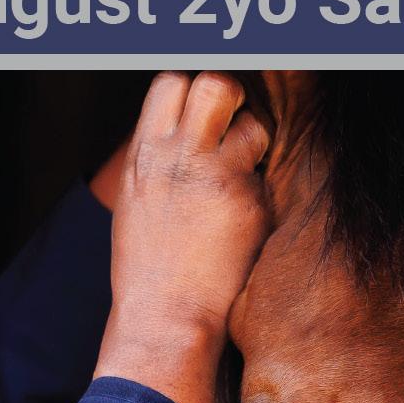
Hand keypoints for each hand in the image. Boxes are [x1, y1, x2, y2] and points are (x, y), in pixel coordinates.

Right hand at [95, 72, 270, 402]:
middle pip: (214, 83)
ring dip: (254, 144)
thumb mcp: (137, 203)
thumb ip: (159, 160)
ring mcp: (215, 177)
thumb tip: (182, 132)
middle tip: (232, 127)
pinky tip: (242, 226)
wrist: (164, 319)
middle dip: (231, 98)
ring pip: (253, 124)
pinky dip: (260, 196)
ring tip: (240, 180)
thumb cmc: (149, 269)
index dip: (193, 91)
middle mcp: (178, 157)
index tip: (203, 112)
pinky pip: (266, 179)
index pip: (172, 84)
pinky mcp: (248, 203)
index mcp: (145, 155)